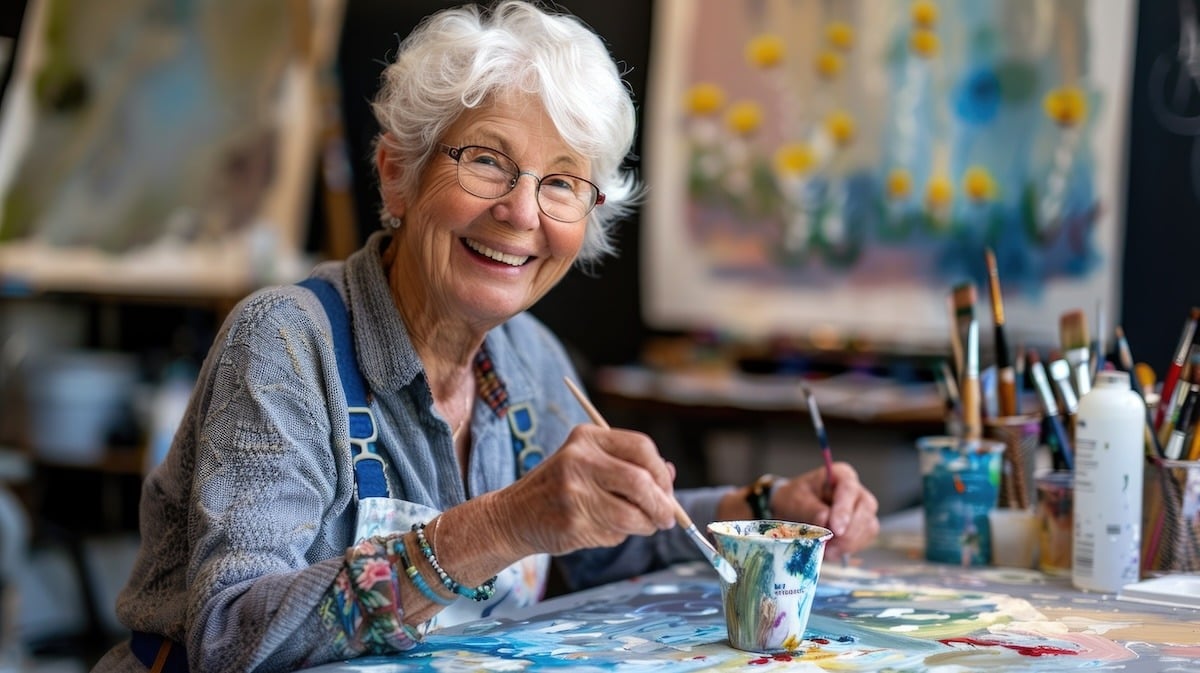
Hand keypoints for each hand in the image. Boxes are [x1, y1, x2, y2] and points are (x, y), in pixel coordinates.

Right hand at [491, 424, 678, 556]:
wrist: (514, 515)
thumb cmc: (560, 489)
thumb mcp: (590, 465)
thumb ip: (628, 466)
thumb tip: (670, 475)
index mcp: (587, 438)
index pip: (641, 447)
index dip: (661, 472)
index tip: (667, 491)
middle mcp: (579, 459)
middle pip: (640, 481)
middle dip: (661, 505)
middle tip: (667, 519)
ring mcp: (573, 492)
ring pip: (631, 514)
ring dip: (645, 526)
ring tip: (640, 526)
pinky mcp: (572, 523)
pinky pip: (614, 534)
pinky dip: (619, 536)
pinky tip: (602, 530)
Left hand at [770, 462, 878, 557]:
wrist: (793, 512)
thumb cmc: (795, 499)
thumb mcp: (795, 501)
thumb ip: (811, 510)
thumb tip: (826, 521)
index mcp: (840, 475)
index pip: (849, 489)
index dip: (844, 510)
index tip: (835, 529)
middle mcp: (856, 491)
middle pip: (865, 508)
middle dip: (849, 531)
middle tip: (830, 546)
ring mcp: (862, 510)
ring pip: (868, 527)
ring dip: (849, 543)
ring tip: (826, 550)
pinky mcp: (862, 528)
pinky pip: (864, 539)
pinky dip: (849, 548)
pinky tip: (832, 551)